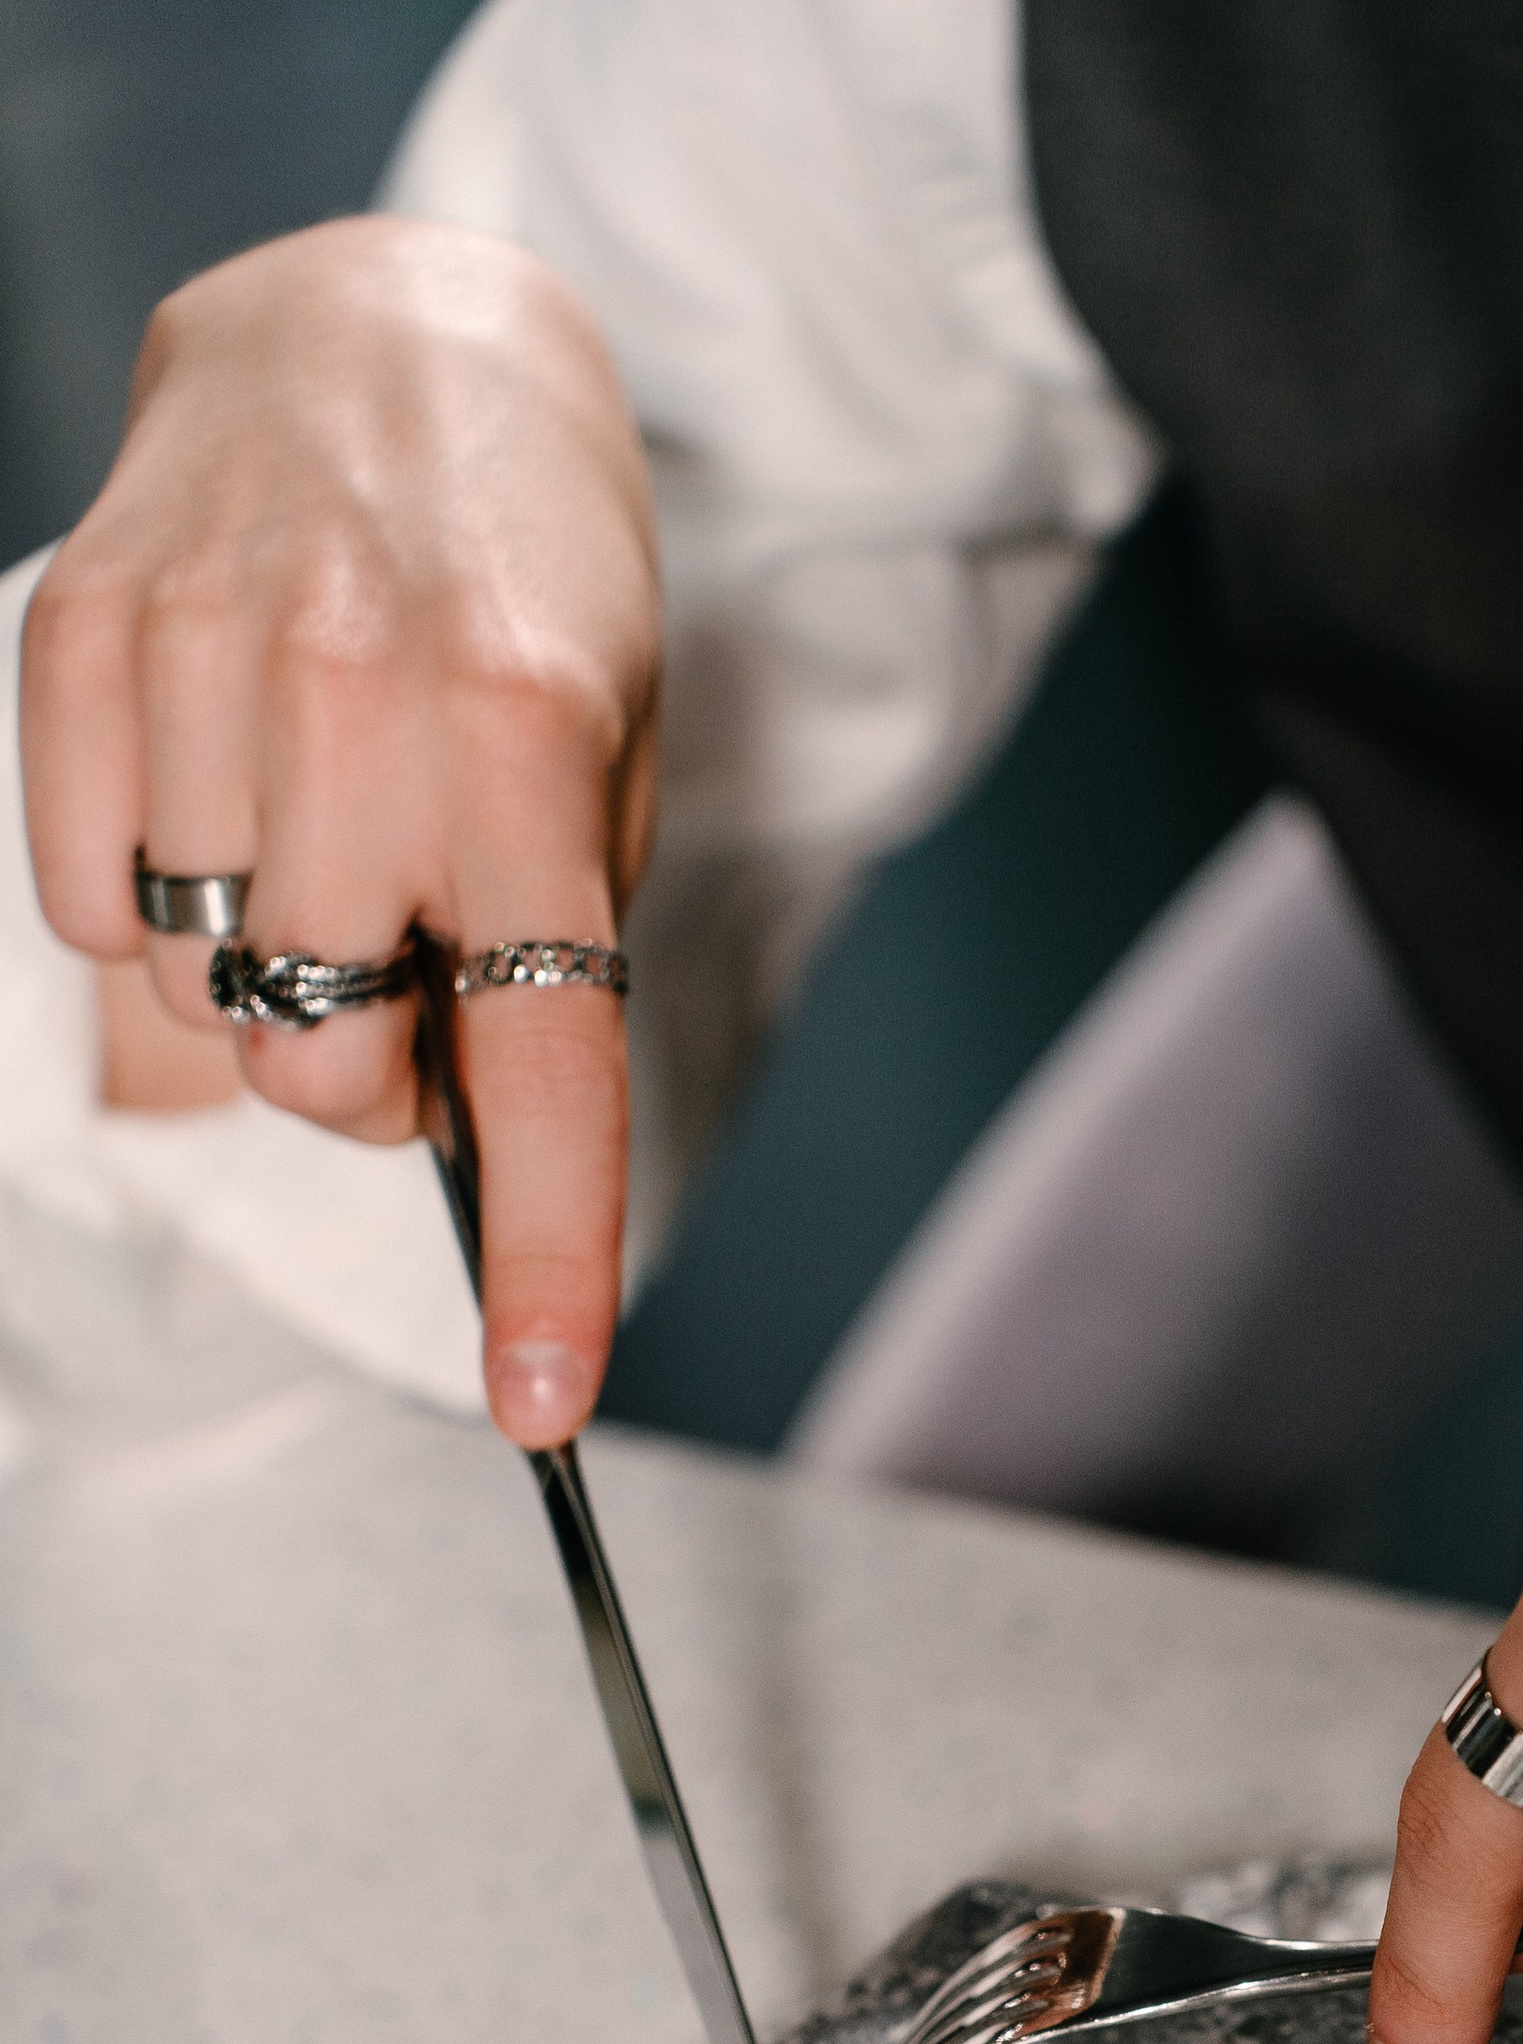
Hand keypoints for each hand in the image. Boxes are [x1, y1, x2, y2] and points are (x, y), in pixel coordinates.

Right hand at [22, 216, 659, 1443]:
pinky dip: (151, 897)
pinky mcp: (80, 631)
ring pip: (204, 1000)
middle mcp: (360, 698)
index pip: (542, 1060)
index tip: (543, 1403)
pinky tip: (219, 794)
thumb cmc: (527, 577)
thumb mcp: (607, 760)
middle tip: (412, 976)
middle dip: (373, 1074)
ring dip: (268, 976)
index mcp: (527, 743)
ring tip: (323, 840)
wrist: (395, 326)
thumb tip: (457, 1138)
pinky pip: (88, 905)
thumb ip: (543, 948)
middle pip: (329, 1068)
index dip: (549, 1255)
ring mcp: (203, 656)